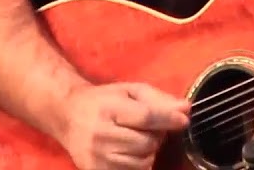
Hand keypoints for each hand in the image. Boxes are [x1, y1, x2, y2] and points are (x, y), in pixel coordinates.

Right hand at [57, 82, 190, 169]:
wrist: (67, 116)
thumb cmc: (103, 101)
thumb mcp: (130, 91)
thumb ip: (159, 99)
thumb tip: (186, 109)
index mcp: (109, 109)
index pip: (146, 117)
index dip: (168, 120)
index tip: (184, 121)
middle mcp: (101, 135)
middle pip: (146, 143)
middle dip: (156, 136)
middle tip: (150, 129)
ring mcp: (97, 157)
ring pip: (142, 162)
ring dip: (148, 152)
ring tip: (138, 139)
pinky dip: (138, 165)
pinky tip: (131, 153)